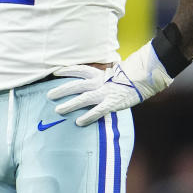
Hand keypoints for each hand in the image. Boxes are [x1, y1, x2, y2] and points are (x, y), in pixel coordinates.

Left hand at [46, 43, 173, 126]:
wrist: (144, 78)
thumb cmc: (129, 77)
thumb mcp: (113, 74)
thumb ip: (102, 77)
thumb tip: (93, 81)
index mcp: (99, 73)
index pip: (79, 70)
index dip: (67, 71)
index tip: (55, 72)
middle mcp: (99, 82)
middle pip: (76, 85)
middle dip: (61, 90)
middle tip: (49, 95)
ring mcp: (105, 92)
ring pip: (83, 98)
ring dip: (69, 104)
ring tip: (58, 110)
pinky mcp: (112, 103)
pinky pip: (97, 111)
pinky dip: (88, 116)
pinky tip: (78, 122)